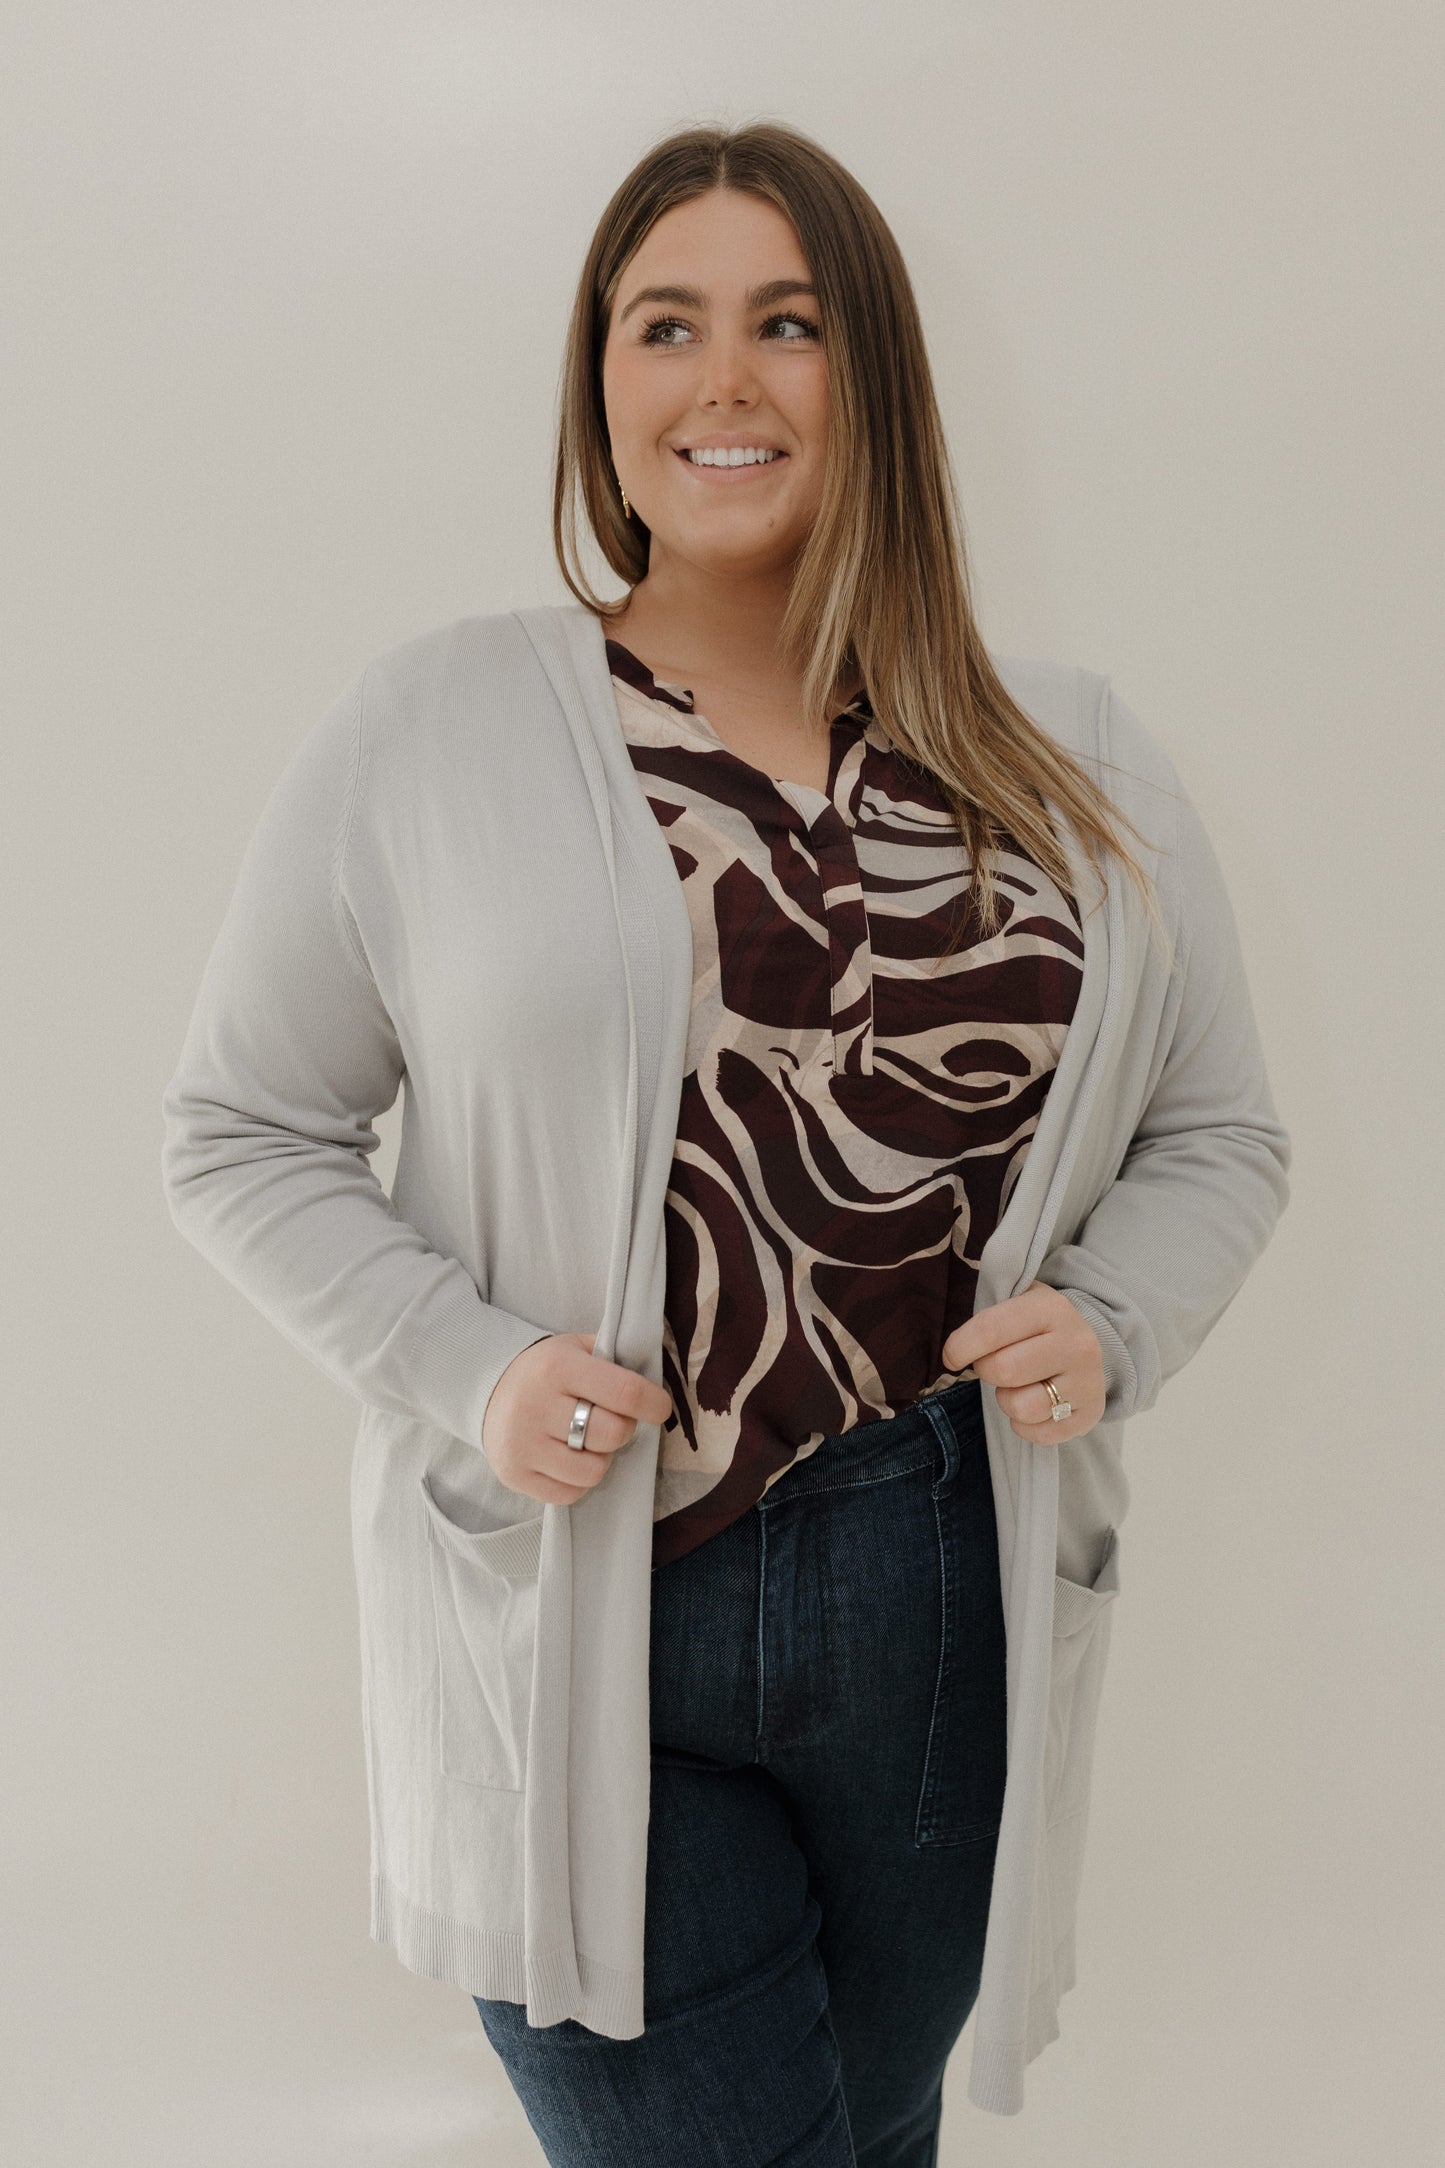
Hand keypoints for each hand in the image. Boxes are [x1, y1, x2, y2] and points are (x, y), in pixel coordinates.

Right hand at [481, 1331, 674, 1504]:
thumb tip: (653, 1388)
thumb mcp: (576, 1348)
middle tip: (612, 1421)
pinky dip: (578, 1481)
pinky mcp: (514, 1475)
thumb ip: (613, 1360)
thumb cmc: (546, 1370)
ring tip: (587, 1442)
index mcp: (558, 1366)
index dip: (653, 1404)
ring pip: (593, 1471)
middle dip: (623, 1429)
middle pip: (612, 1434)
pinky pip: (569, 1494)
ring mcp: (522, 1444)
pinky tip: (568, 1459)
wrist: (487, 1388)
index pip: (624, 1392)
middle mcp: (536, 1405)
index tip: (660, 1407)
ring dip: (601, 1459)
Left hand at [941, 1282, 1103, 1443]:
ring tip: (1016, 1387)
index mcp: (1052, 1308)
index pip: (991, 1329)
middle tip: (992, 1367)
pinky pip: (1038, 1434)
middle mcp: (1076, 1344)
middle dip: (986, 1371)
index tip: (951, 1356)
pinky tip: (1033, 1404)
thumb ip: (987, 1315)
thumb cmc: (1038, 1327)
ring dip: (1007, 1401)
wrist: (1087, 1349)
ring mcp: (1087, 1381)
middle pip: (1003, 1370)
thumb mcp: (1018, 1302)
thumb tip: (953, 1348)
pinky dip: (1025, 1425)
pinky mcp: (1090, 1414)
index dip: (960, 1346)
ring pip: (1021, 1408)